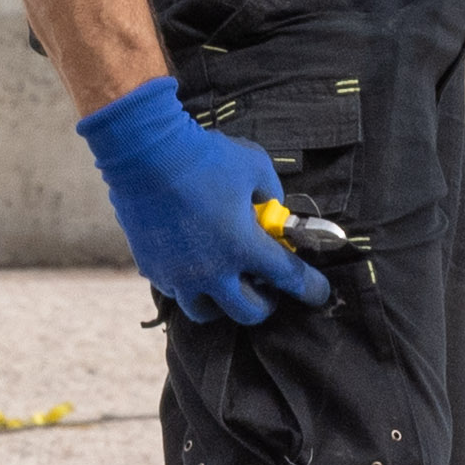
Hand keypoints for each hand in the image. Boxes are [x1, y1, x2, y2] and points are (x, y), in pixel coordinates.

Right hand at [76, 76, 332, 327]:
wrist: (144, 152)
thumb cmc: (205, 156)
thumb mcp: (254, 166)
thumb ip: (271, 194)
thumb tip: (270, 210)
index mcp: (244, 247)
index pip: (290, 278)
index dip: (311, 288)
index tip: (320, 294)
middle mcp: (212, 271)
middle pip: (248, 312)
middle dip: (264, 304)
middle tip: (266, 288)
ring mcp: (179, 275)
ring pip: (206, 312)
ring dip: (222, 302)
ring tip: (224, 283)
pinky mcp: (152, 268)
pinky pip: (176, 290)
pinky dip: (190, 285)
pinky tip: (192, 264)